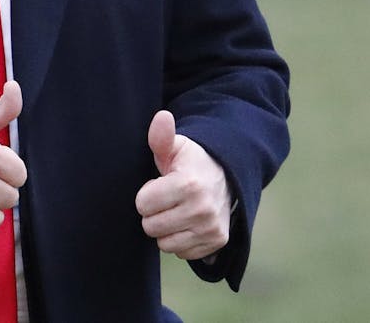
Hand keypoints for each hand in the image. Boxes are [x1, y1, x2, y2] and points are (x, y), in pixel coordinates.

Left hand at [135, 110, 231, 260]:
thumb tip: (162, 117)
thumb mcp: (175, 147)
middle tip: (168, 199)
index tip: (159, 185)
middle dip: (154, 213)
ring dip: (166, 229)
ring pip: (165, 243)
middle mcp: (203, 209)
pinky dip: (181, 240)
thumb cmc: (191, 162)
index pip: (142, 204)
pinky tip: (188, 222)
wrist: (226, 176)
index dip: (146, 194)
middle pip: (151, 226)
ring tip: (177, 210)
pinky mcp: (217, 241)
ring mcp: (211, 228)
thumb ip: (162, 137)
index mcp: (188, 184)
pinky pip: (182, 252)